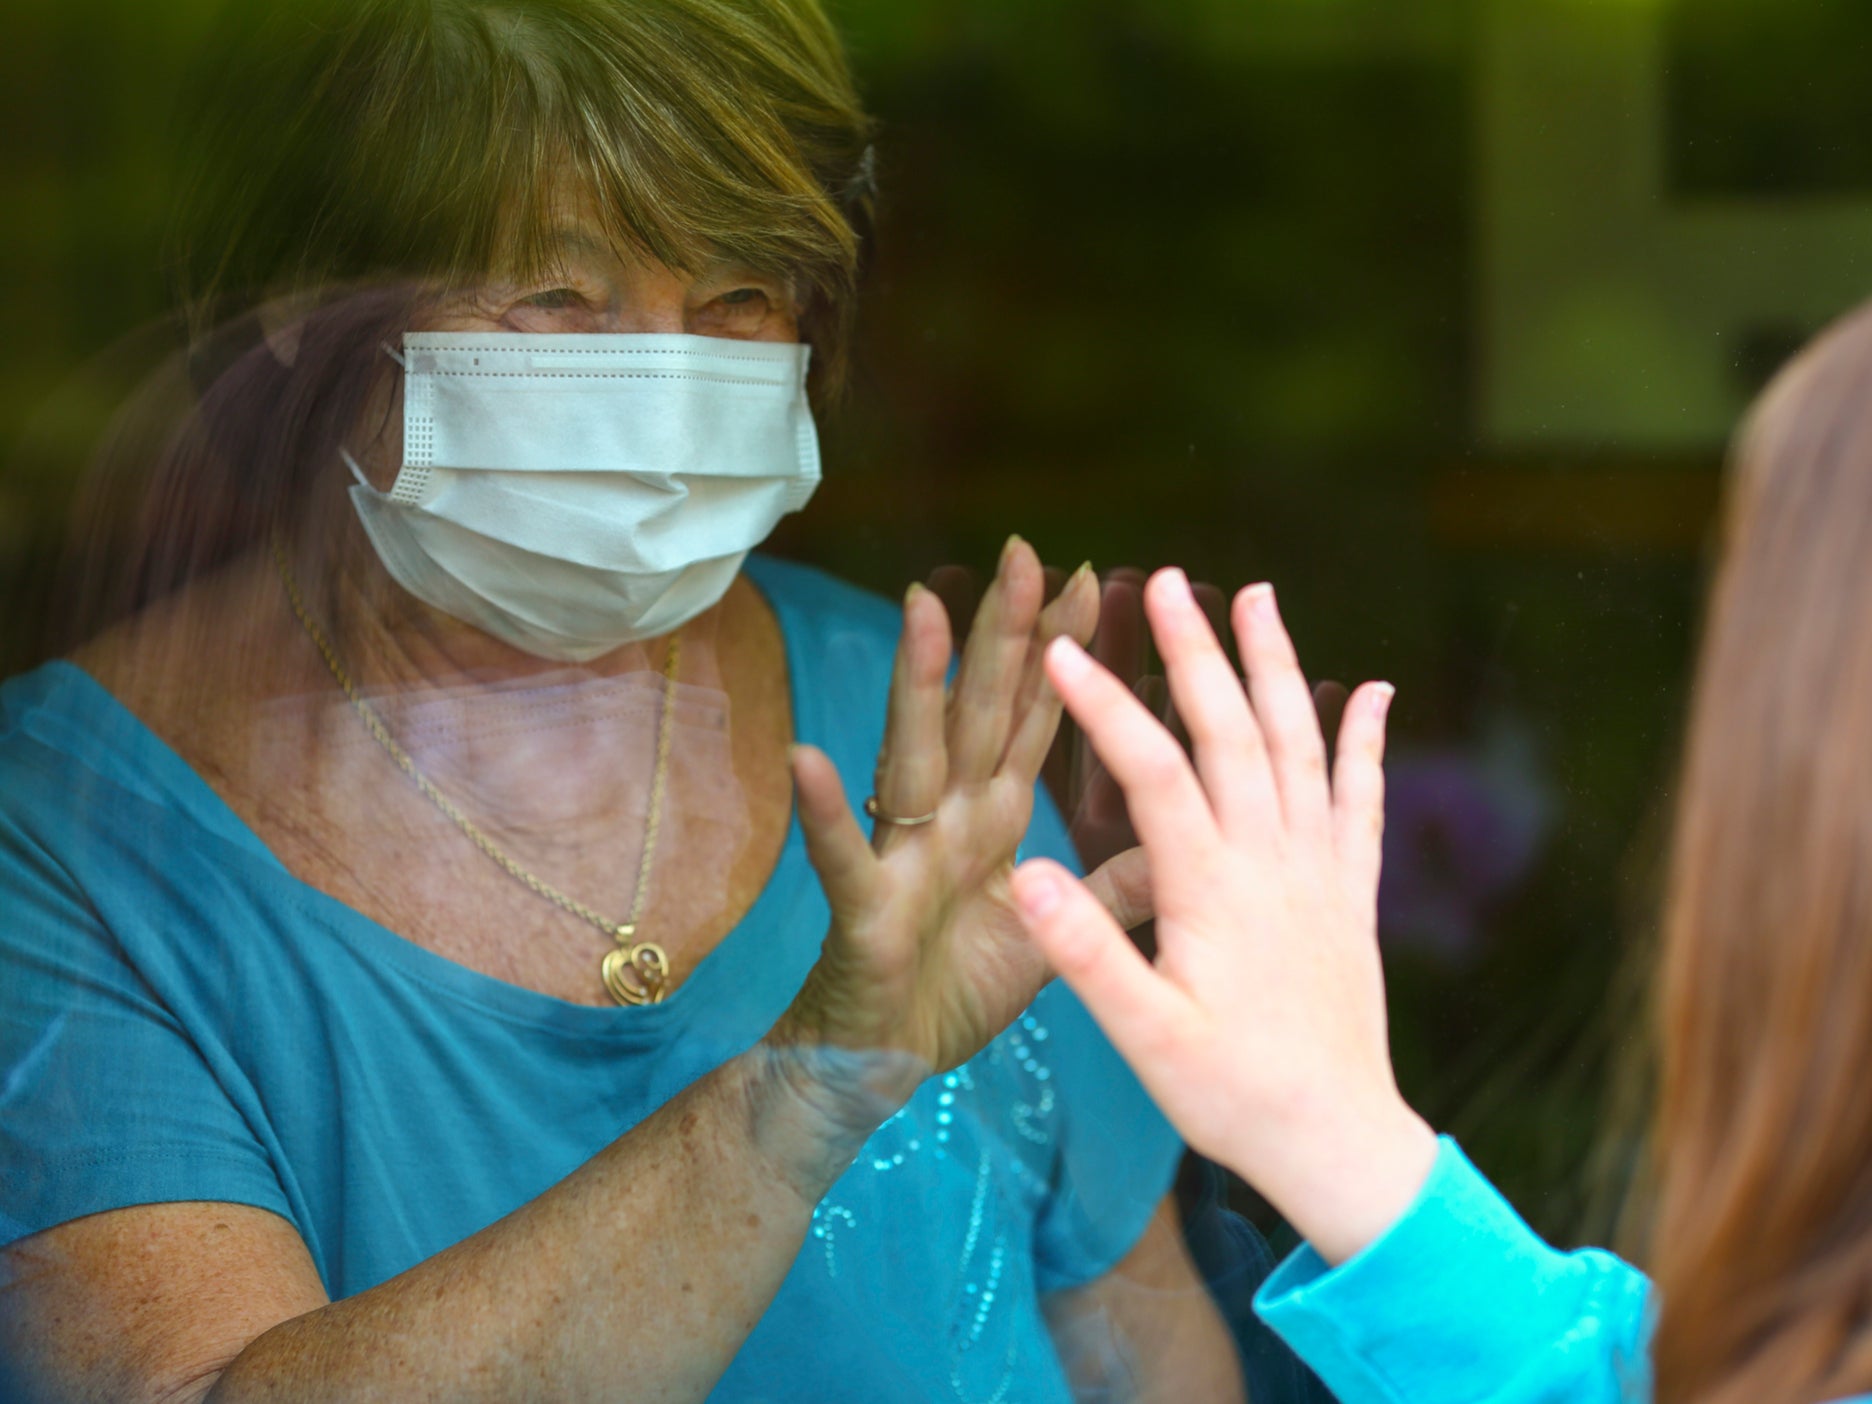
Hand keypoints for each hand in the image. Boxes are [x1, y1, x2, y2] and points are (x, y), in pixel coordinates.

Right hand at [775, 537, 1150, 1104]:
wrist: (883, 1067)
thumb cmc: (959, 992)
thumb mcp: (1060, 935)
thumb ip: (1116, 886)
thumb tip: (1182, 834)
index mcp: (995, 819)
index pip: (1034, 720)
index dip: (1063, 654)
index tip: (1094, 581)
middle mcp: (948, 820)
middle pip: (979, 711)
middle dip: (1001, 634)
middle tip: (1023, 551)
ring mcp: (902, 857)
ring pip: (912, 756)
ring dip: (917, 686)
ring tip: (921, 610)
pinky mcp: (863, 911)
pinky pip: (843, 857)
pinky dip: (825, 813)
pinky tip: (809, 761)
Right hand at [1009, 569, 1436, 1264]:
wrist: (1337, 1139)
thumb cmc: (1229, 1093)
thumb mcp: (1143, 1036)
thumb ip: (1086, 952)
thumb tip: (1024, 874)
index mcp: (1211, 890)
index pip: (1155, 773)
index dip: (1108, 707)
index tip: (1066, 651)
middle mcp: (1272, 862)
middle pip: (1233, 733)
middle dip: (1197, 651)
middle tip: (1166, 580)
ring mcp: (1320, 871)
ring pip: (1300, 746)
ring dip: (1277, 667)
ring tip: (1257, 595)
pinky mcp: (1353, 893)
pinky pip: (1364, 799)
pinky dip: (1366, 740)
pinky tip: (1370, 690)